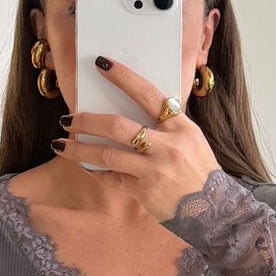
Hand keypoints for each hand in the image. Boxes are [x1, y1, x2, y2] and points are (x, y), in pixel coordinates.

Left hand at [52, 56, 220, 223]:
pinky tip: (85, 166)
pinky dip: (96, 172)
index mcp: (180, 128)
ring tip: (60, 144)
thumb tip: (131, 109)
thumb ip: (165, 125)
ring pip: (106, 155)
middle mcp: (166, 147)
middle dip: (87, 121)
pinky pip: (112, 178)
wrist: (215, 211)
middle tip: (68, 119)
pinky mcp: (144, 192)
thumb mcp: (191, 140)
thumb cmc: (199, 171)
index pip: (148, 94)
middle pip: (118, 126)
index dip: (124, 78)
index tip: (102, 65)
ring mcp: (154, 171)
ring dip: (78, 149)